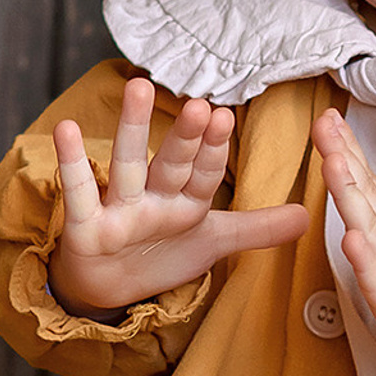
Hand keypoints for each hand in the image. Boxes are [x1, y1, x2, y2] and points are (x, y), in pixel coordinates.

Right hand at [50, 79, 309, 313]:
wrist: (108, 288)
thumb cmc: (160, 255)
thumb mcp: (213, 243)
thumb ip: (258, 228)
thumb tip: (309, 217)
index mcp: (186, 202)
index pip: (204, 172)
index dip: (214, 149)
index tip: (225, 117)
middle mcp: (154, 197)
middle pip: (172, 163)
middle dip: (186, 136)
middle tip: (201, 104)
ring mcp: (120, 208)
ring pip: (128, 165)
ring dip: (132, 128)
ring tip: (138, 87)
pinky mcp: (86, 225)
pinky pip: (80, 192)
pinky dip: (73, 163)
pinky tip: (66, 129)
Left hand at [313, 109, 375, 375]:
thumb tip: (363, 194)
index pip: (369, 181)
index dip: (348, 149)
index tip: (330, 118)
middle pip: (366, 192)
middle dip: (343, 156)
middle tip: (326, 124)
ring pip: (370, 227)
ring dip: (350, 194)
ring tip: (333, 163)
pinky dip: (365, 261)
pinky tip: (353, 241)